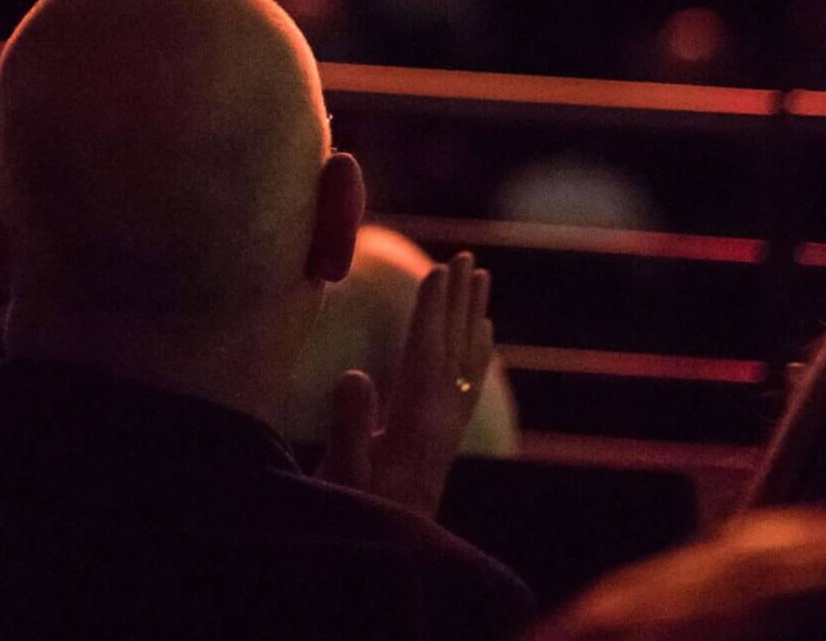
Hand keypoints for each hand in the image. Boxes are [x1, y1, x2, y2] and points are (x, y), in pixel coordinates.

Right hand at [321, 250, 493, 517]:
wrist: (388, 566)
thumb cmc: (353, 519)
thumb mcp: (341, 479)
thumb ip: (348, 429)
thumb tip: (356, 372)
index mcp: (413, 427)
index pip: (425, 355)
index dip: (430, 312)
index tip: (437, 271)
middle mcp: (438, 425)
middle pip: (454, 351)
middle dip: (458, 303)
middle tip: (467, 258)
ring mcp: (444, 435)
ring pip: (467, 364)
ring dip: (473, 318)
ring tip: (482, 280)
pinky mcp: (442, 444)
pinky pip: (468, 386)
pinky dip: (478, 354)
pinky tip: (484, 337)